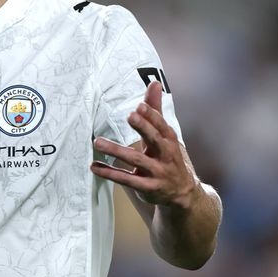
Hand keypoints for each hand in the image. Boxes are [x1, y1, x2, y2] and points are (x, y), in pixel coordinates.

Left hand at [90, 80, 200, 208]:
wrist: (182, 193)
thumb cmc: (169, 157)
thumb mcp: (164, 135)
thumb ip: (155, 110)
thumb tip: (154, 83)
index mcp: (169, 140)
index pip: (162, 126)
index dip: (152, 116)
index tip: (140, 106)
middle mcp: (165, 155)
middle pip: (154, 140)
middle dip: (144, 128)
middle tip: (130, 115)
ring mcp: (157, 173)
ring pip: (136, 160)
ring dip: (116, 151)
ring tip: (98, 141)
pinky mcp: (147, 188)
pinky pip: (126, 179)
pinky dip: (110, 173)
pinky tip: (95, 166)